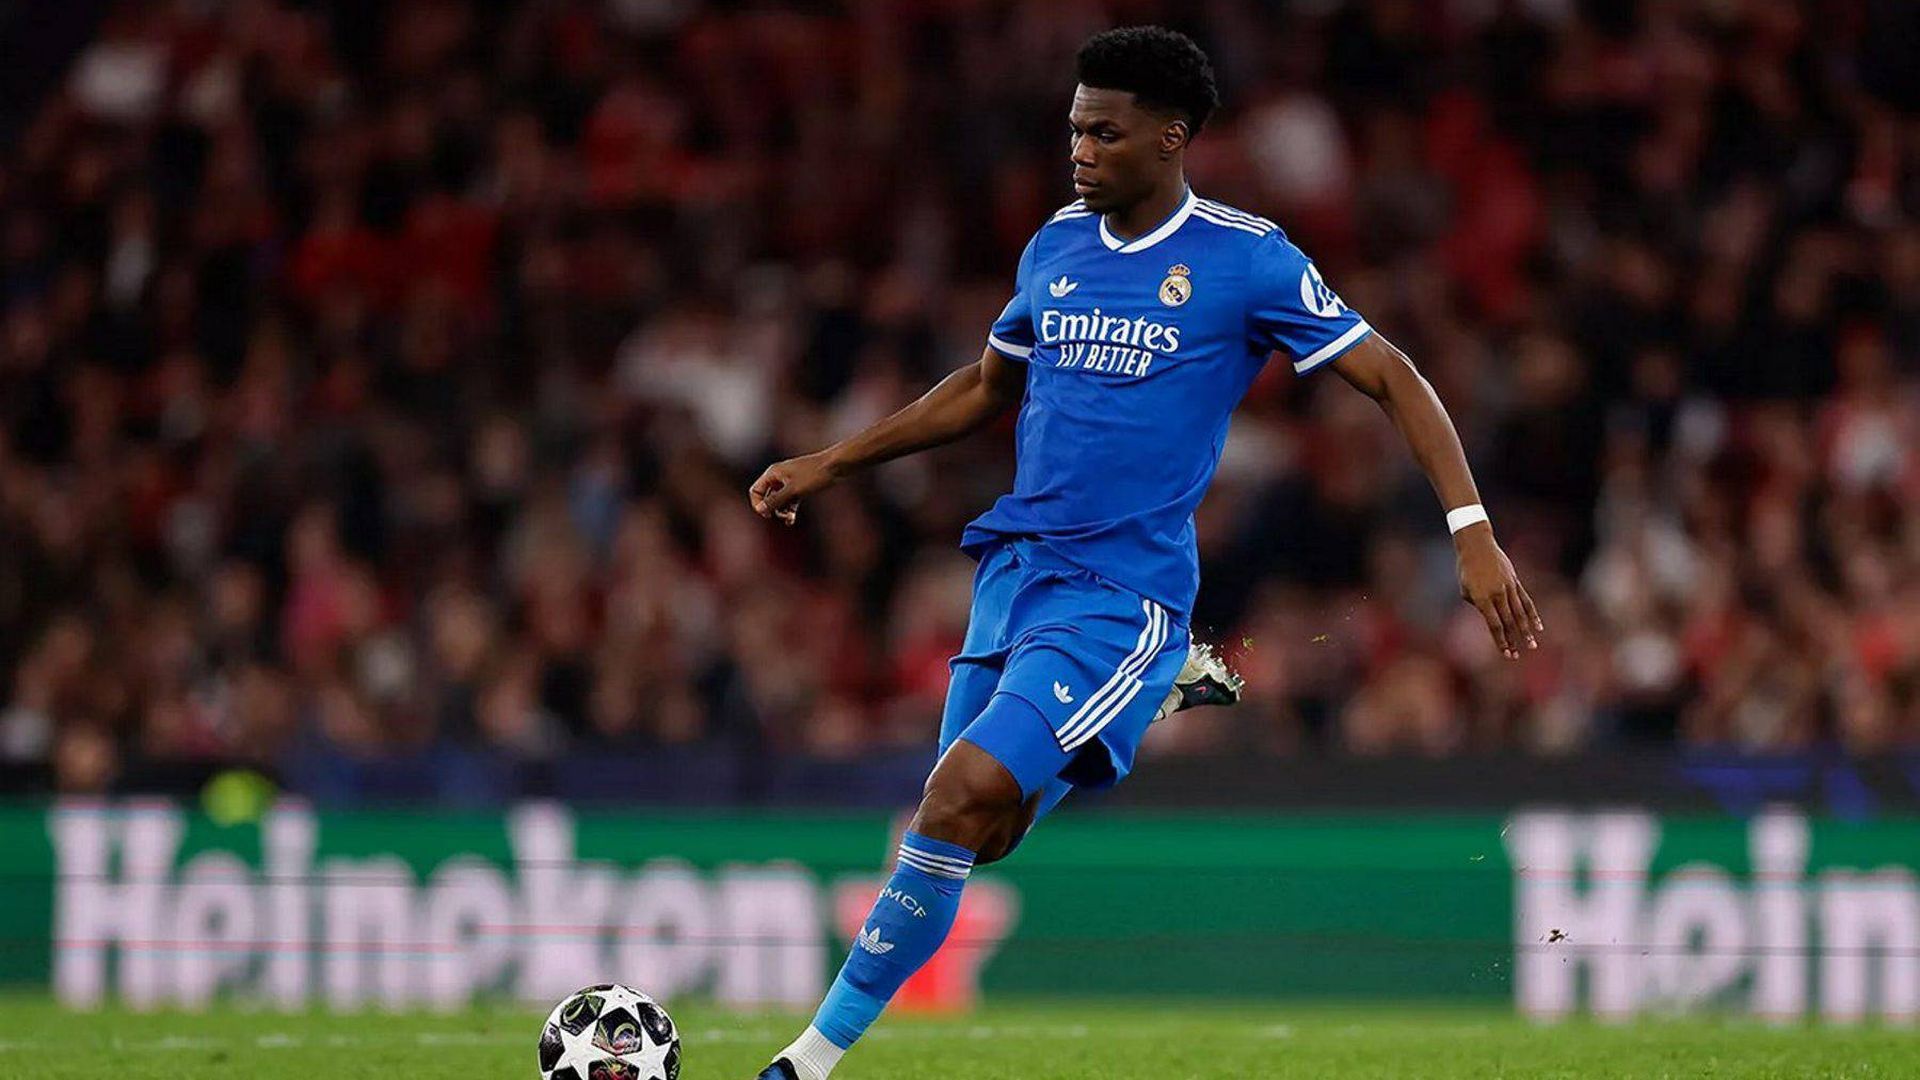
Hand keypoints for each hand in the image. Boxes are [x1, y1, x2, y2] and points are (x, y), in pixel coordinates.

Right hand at [747, 451, 838, 524]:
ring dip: (782, 511)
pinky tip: (791, 519)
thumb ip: (775, 501)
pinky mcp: (800, 486)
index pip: (756, 490)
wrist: (836, 466)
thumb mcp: (793, 490)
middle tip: (783, 517)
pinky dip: (789, 509)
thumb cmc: (814, 475)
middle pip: (766, 496)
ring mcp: (789, 481)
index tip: (767, 515)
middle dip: (772, 509)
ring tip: (790, 519)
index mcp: (773, 473)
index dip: (758, 504)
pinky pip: (789, 500)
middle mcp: (779, 476)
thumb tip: (760, 510)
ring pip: (779, 500)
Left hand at [1455, 523, 1541, 660]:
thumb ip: (1478, 605)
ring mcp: (1508, 588)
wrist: (1477, 546)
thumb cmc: (1466, 568)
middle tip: (1517, 655)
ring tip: (1532, 645)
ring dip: (1526, 631)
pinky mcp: (1515, 582)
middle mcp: (1497, 594)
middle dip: (1513, 640)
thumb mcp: (1465, 589)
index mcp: (1482, 598)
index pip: (1494, 625)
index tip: (1506, 653)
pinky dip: (1532, 614)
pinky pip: (1526, 600)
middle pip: (1508, 622)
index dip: (1501, 640)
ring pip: (1520, 613)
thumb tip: (1491, 617)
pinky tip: (1538, 625)